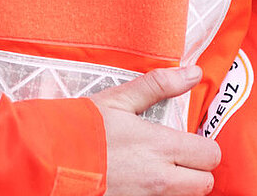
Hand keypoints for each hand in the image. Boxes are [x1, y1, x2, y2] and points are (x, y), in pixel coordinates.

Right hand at [92, 66, 218, 195]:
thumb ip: (160, 85)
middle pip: (204, 183)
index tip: (187, 143)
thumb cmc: (80, 128)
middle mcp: (160, 178)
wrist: (47, 159)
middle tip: (177, 161)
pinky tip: (143, 185)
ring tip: (159, 173)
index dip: (202, 148)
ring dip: (179, 188)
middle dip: (196, 172)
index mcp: (161, 146)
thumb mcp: (119, 99)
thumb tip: (194, 73)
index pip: (210, 155)